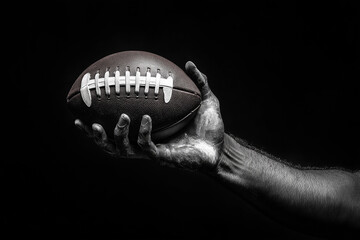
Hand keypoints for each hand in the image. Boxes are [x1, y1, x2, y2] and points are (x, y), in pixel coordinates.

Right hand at [75, 61, 224, 171]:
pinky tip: (145, 119)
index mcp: (148, 131)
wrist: (221, 148)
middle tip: (84, 122)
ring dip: (116, 136)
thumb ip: (198, 81)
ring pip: (123, 150)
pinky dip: (142, 132)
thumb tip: (189, 62)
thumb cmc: (210, 127)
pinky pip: (146, 146)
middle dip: (95, 137)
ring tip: (119, 118)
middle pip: (111, 144)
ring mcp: (153, 152)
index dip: (101, 123)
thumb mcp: (204, 99)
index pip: (118, 129)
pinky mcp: (162, 158)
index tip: (86, 110)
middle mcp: (146, 143)